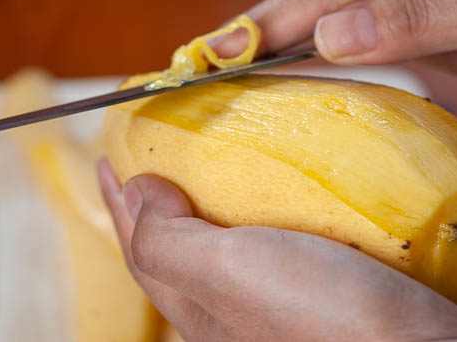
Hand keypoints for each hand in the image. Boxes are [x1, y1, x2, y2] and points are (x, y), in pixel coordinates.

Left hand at [98, 160, 456, 340]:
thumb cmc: (328, 321)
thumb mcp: (229, 276)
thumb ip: (169, 240)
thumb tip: (135, 190)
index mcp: (207, 309)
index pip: (145, 247)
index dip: (120, 200)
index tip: (108, 153)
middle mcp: (248, 304)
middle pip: (195, 238)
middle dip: (177, 189)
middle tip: (174, 137)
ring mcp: (300, 288)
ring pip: (255, 228)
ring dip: (243, 183)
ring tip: (241, 136)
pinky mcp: (348, 272)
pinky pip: (311, 222)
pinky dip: (303, 189)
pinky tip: (315, 162)